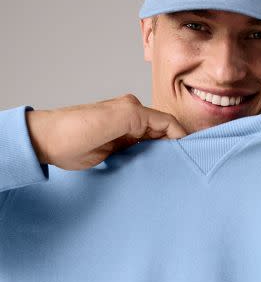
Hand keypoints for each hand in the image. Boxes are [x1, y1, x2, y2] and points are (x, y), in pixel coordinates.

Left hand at [26, 94, 187, 170]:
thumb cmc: (75, 130)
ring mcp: (126, 134)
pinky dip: (149, 161)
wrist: (48, 143)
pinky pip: (141, 153)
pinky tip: (153, 172)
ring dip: (162, 156)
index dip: (181, 137)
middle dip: (174, 148)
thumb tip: (166, 129)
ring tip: (171, 171)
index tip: (190, 156)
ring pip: (154, 144)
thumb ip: (140, 120)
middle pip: (163, 133)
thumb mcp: (111, 120)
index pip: (167, 123)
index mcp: (133, 110)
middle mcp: (132, 119)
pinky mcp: (119, 147)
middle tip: (182, 167)